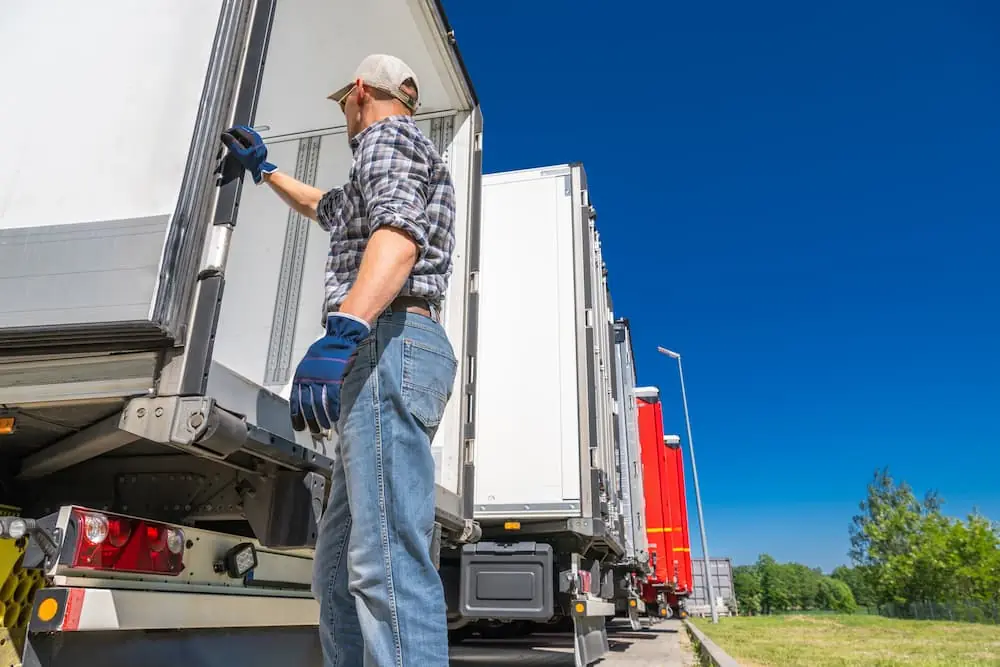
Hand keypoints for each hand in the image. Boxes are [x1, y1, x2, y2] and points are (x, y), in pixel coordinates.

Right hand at [216, 125, 276, 184]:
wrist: (262, 170)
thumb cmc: (254, 163)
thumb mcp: (240, 153)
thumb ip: (232, 144)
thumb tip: (225, 136)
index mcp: (253, 137)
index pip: (238, 129)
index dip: (229, 132)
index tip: (224, 136)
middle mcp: (256, 137)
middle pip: (241, 130)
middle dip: (233, 134)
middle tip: (227, 138)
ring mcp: (258, 141)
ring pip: (245, 134)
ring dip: (237, 137)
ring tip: (232, 142)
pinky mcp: (258, 145)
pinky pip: (248, 139)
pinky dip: (241, 141)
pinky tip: (239, 147)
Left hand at [290, 314, 370, 433]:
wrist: (338, 339)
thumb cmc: (325, 352)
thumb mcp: (310, 365)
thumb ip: (307, 380)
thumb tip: (307, 396)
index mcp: (300, 375)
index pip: (294, 400)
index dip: (296, 415)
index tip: (298, 426)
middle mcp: (308, 378)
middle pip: (305, 404)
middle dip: (309, 419)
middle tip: (312, 429)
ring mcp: (320, 378)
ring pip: (318, 404)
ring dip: (321, 417)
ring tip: (324, 426)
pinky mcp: (333, 378)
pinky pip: (331, 398)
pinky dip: (332, 409)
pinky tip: (334, 417)